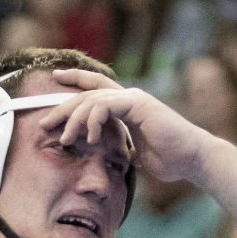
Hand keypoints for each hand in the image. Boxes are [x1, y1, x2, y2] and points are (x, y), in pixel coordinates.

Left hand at [40, 67, 215, 184]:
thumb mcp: (133, 152)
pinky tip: (90, 137)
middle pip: (87, 94)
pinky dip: (93, 120)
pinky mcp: (138, 104)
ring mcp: (134, 98)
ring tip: (65, 138)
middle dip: (63, 107)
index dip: (76, 79)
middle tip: (45, 123)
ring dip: (74, 120)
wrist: (191, 160)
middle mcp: (129, 97)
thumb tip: (102, 153)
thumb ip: (117, 145)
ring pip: (92, 100)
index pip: (96, 87)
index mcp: (127, 105)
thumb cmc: (168, 159)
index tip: (56, 77)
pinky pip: (105, 106)